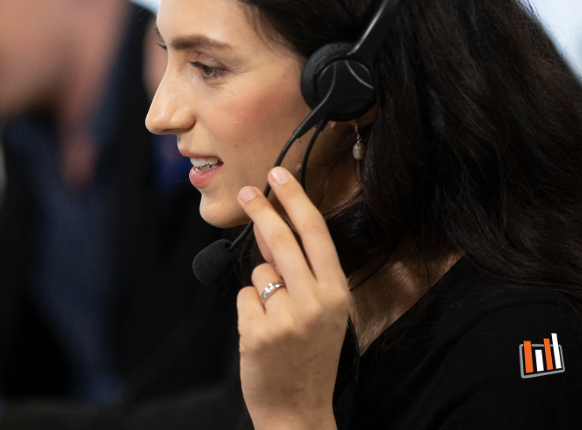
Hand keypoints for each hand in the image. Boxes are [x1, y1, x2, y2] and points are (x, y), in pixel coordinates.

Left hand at [235, 167, 349, 429]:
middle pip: (282, 241)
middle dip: (262, 211)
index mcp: (337, 294)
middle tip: (247, 192)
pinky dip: (248, 312)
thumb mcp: (321, 312)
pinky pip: (244, 298)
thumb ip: (299, 272)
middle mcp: (316, 302)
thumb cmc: (309, 356)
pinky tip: (261, 336)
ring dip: (261, 290)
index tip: (279, 175)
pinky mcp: (257, 332)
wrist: (298, 410)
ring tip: (274, 321)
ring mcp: (286, 318)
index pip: (316, 235)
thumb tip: (268, 227)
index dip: (296, 201)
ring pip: (259, 273)